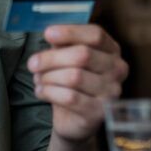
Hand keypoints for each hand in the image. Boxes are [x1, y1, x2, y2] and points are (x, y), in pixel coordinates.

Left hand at [27, 24, 126, 142]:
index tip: (47, 33)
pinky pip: (70, 98)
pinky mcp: (99, 112)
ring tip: (38, 79)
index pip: (96, 34)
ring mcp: (111, 92)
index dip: (71, 32)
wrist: (73, 118)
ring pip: (74, 77)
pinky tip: (41, 91)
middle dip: (52, 58)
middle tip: (32, 63)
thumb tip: (51, 34)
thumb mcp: (66, 59)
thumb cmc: (70, 82)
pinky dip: (49, 92)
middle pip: (83, 55)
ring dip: (48, 77)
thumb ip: (62, 45)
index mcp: (112, 50)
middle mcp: (117, 69)